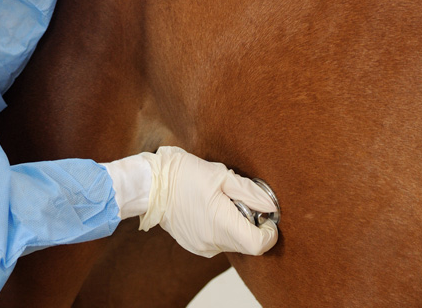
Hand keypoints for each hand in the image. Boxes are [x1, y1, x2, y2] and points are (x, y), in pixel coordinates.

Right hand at [139, 147, 278, 256]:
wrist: (152, 184)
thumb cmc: (184, 174)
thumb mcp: (220, 175)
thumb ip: (249, 192)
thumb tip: (270, 206)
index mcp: (222, 224)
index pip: (259, 244)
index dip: (269, 232)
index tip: (266, 216)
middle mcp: (214, 242)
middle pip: (246, 243)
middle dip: (250, 224)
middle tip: (239, 200)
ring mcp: (202, 246)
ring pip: (232, 242)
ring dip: (234, 226)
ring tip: (219, 202)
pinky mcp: (193, 245)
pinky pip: (217, 241)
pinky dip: (220, 228)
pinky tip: (207, 208)